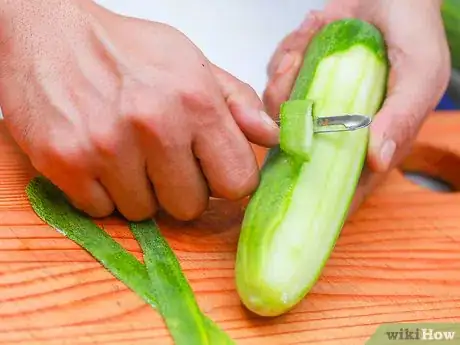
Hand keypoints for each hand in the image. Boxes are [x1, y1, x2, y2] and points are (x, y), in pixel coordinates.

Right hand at [0, 0, 279, 220]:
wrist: (49, 34)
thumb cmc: (127, 50)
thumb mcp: (191, 63)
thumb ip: (238, 102)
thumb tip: (272, 136)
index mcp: (195, 101)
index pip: (237, 181)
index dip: (227, 180)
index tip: (213, 171)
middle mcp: (154, 126)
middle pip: (191, 207)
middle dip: (182, 189)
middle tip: (163, 159)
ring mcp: (106, 148)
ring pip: (144, 213)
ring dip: (141, 191)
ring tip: (127, 154)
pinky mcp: (65, 164)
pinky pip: (102, 211)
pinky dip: (104, 193)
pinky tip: (99, 160)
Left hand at [263, 0, 450, 212]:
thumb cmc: (414, 36)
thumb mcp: (420, 75)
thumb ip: (402, 116)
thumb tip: (377, 161)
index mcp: (368, 140)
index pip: (341, 183)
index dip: (317, 197)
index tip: (293, 199)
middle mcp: (336, 127)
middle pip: (297, 147)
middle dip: (291, 118)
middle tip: (298, 77)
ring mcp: (315, 103)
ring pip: (280, 111)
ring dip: (288, 76)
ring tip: (311, 41)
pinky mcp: (298, 79)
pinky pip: (276, 77)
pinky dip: (287, 55)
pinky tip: (311, 33)